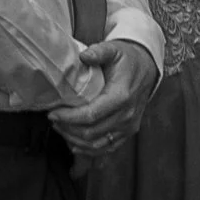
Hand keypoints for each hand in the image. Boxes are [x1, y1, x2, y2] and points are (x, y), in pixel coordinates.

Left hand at [49, 39, 158, 157]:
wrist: (146, 68)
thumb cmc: (127, 59)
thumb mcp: (114, 49)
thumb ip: (98, 52)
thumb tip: (84, 56)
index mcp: (121, 96)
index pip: (91, 115)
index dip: (69, 118)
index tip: (53, 114)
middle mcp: (127, 115)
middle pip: (91, 132)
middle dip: (68, 128)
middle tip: (53, 119)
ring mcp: (128, 126)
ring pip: (97, 144)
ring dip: (75, 140)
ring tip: (60, 129)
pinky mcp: (128, 132)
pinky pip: (107, 148)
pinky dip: (88, 150)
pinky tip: (74, 144)